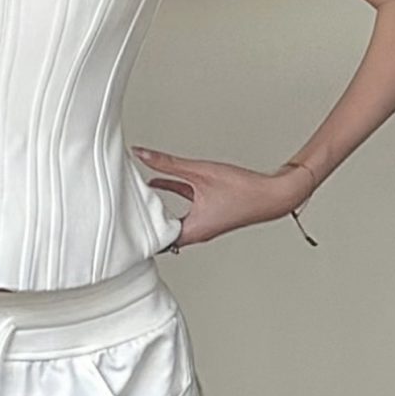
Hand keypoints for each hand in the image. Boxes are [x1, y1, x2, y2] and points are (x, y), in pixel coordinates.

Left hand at [131, 145, 313, 250]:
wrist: (274, 195)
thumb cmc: (244, 191)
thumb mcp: (199, 172)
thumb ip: (167, 163)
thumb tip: (142, 155)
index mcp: (191, 231)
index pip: (156, 240)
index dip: (138, 234)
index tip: (121, 227)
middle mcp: (196, 233)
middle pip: (160, 232)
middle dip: (143, 222)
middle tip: (121, 215)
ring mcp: (203, 225)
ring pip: (171, 219)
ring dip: (156, 208)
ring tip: (136, 196)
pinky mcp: (209, 214)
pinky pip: (184, 207)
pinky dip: (171, 197)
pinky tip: (159, 183)